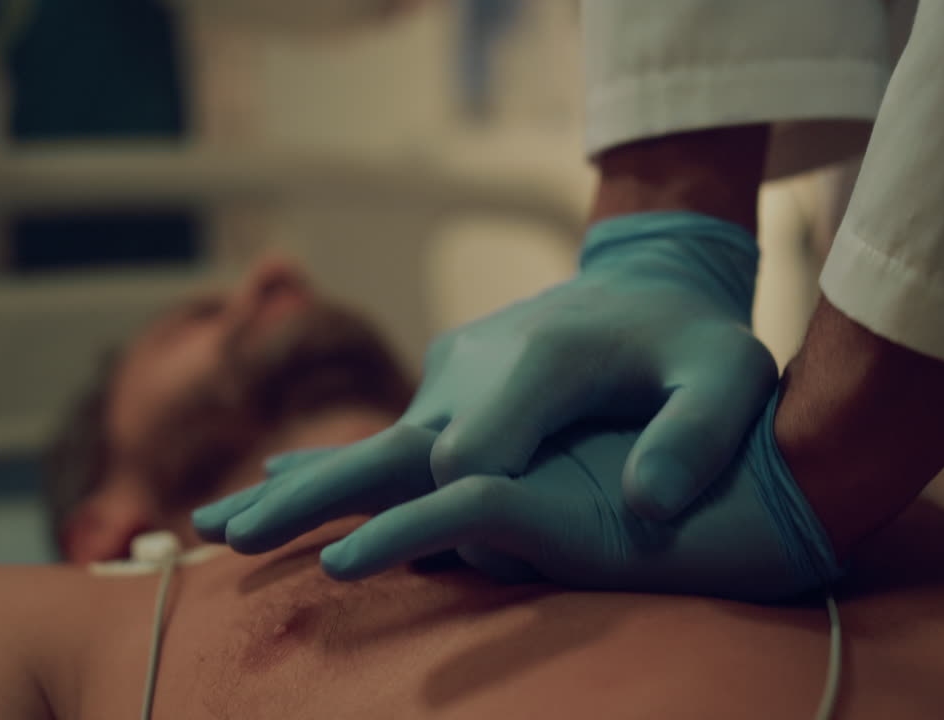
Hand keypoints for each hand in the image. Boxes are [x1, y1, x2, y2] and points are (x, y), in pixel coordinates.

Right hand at [198, 210, 777, 575]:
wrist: (648, 275)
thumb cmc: (693, 335)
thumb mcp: (729, 373)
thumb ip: (698, 434)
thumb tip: (647, 509)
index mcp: (537, 363)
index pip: (473, 457)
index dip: (461, 510)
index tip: (433, 557)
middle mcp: (475, 368)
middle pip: (385, 446)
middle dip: (312, 496)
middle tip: (229, 537)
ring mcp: (452, 377)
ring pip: (368, 446)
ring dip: (295, 488)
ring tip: (215, 526)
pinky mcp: (446, 388)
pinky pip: (387, 441)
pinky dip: (327, 471)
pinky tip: (267, 486)